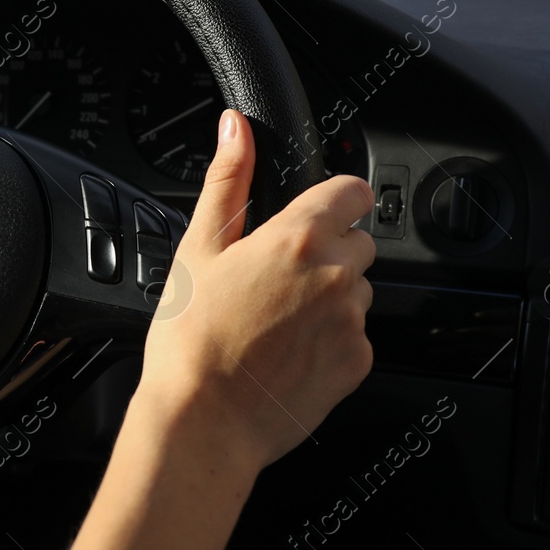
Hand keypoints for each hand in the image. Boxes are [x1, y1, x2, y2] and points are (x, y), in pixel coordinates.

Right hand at [136, 108, 374, 469]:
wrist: (204, 421)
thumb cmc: (191, 339)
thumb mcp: (198, 247)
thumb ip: (226, 180)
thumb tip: (234, 128)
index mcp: (297, 238)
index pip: (352, 191)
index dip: (331, 200)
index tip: (310, 216)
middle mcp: (336, 276)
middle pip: (358, 242)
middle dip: (327, 252)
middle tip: (274, 278)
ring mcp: (352, 322)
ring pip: (358, 290)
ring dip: (329, 296)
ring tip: (275, 320)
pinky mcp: (357, 363)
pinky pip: (355, 335)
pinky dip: (329, 339)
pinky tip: (287, 351)